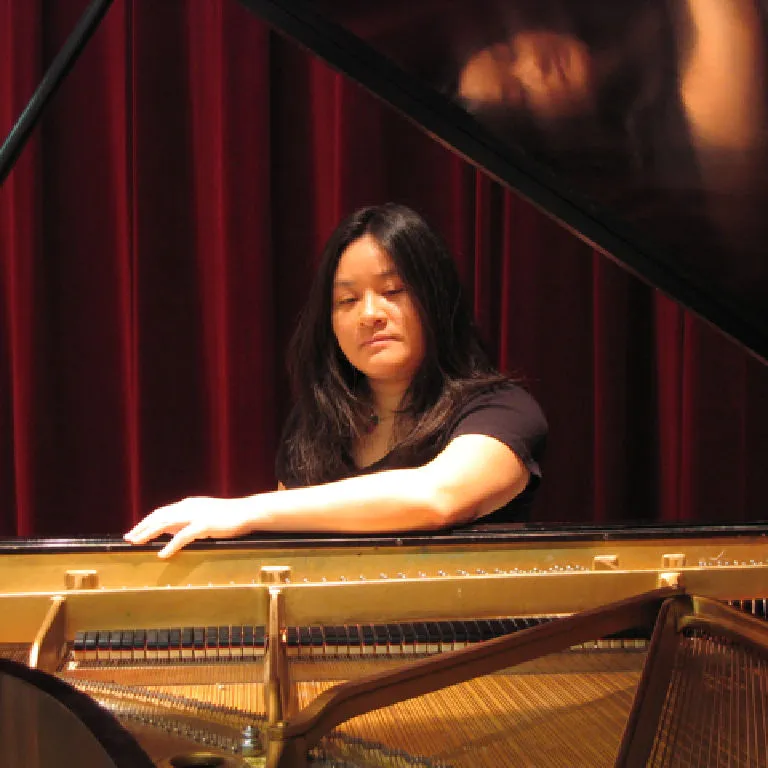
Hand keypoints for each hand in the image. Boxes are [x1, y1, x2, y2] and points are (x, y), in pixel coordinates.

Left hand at [124, 496, 255, 557]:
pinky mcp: (204, 525)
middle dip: (142, 527)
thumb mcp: (203, 515)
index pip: (161, 512)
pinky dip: (170, 545)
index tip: (134, 531)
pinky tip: (162, 554)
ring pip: (166, 523)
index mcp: (187, 504)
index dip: (146, 522)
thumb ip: (187, 521)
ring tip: (137, 543)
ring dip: (149, 533)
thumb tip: (170, 530)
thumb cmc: (228, 516)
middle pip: (159, 516)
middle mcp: (188, 507)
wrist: (247, 512)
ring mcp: (196, 515)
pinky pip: (183, 536)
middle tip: (128, 538)